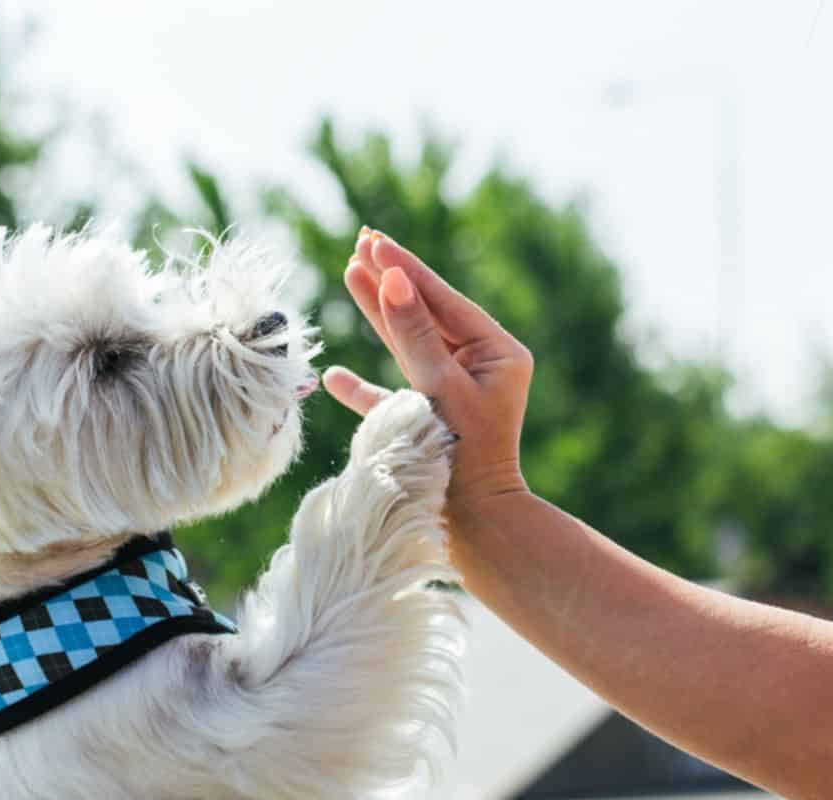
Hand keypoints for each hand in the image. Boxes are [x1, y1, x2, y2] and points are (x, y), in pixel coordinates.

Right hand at [331, 229, 532, 510]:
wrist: (473, 528)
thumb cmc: (464, 456)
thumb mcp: (440, 388)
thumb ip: (415, 335)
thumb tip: (394, 279)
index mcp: (498, 353)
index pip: (444, 300)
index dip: (405, 269)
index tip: (374, 239)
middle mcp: (479, 368)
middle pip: (426, 314)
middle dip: (391, 279)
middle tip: (361, 240)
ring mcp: (453, 395)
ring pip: (408, 345)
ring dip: (377, 313)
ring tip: (348, 272)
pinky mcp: (428, 424)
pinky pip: (391, 396)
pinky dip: (363, 388)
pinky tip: (334, 377)